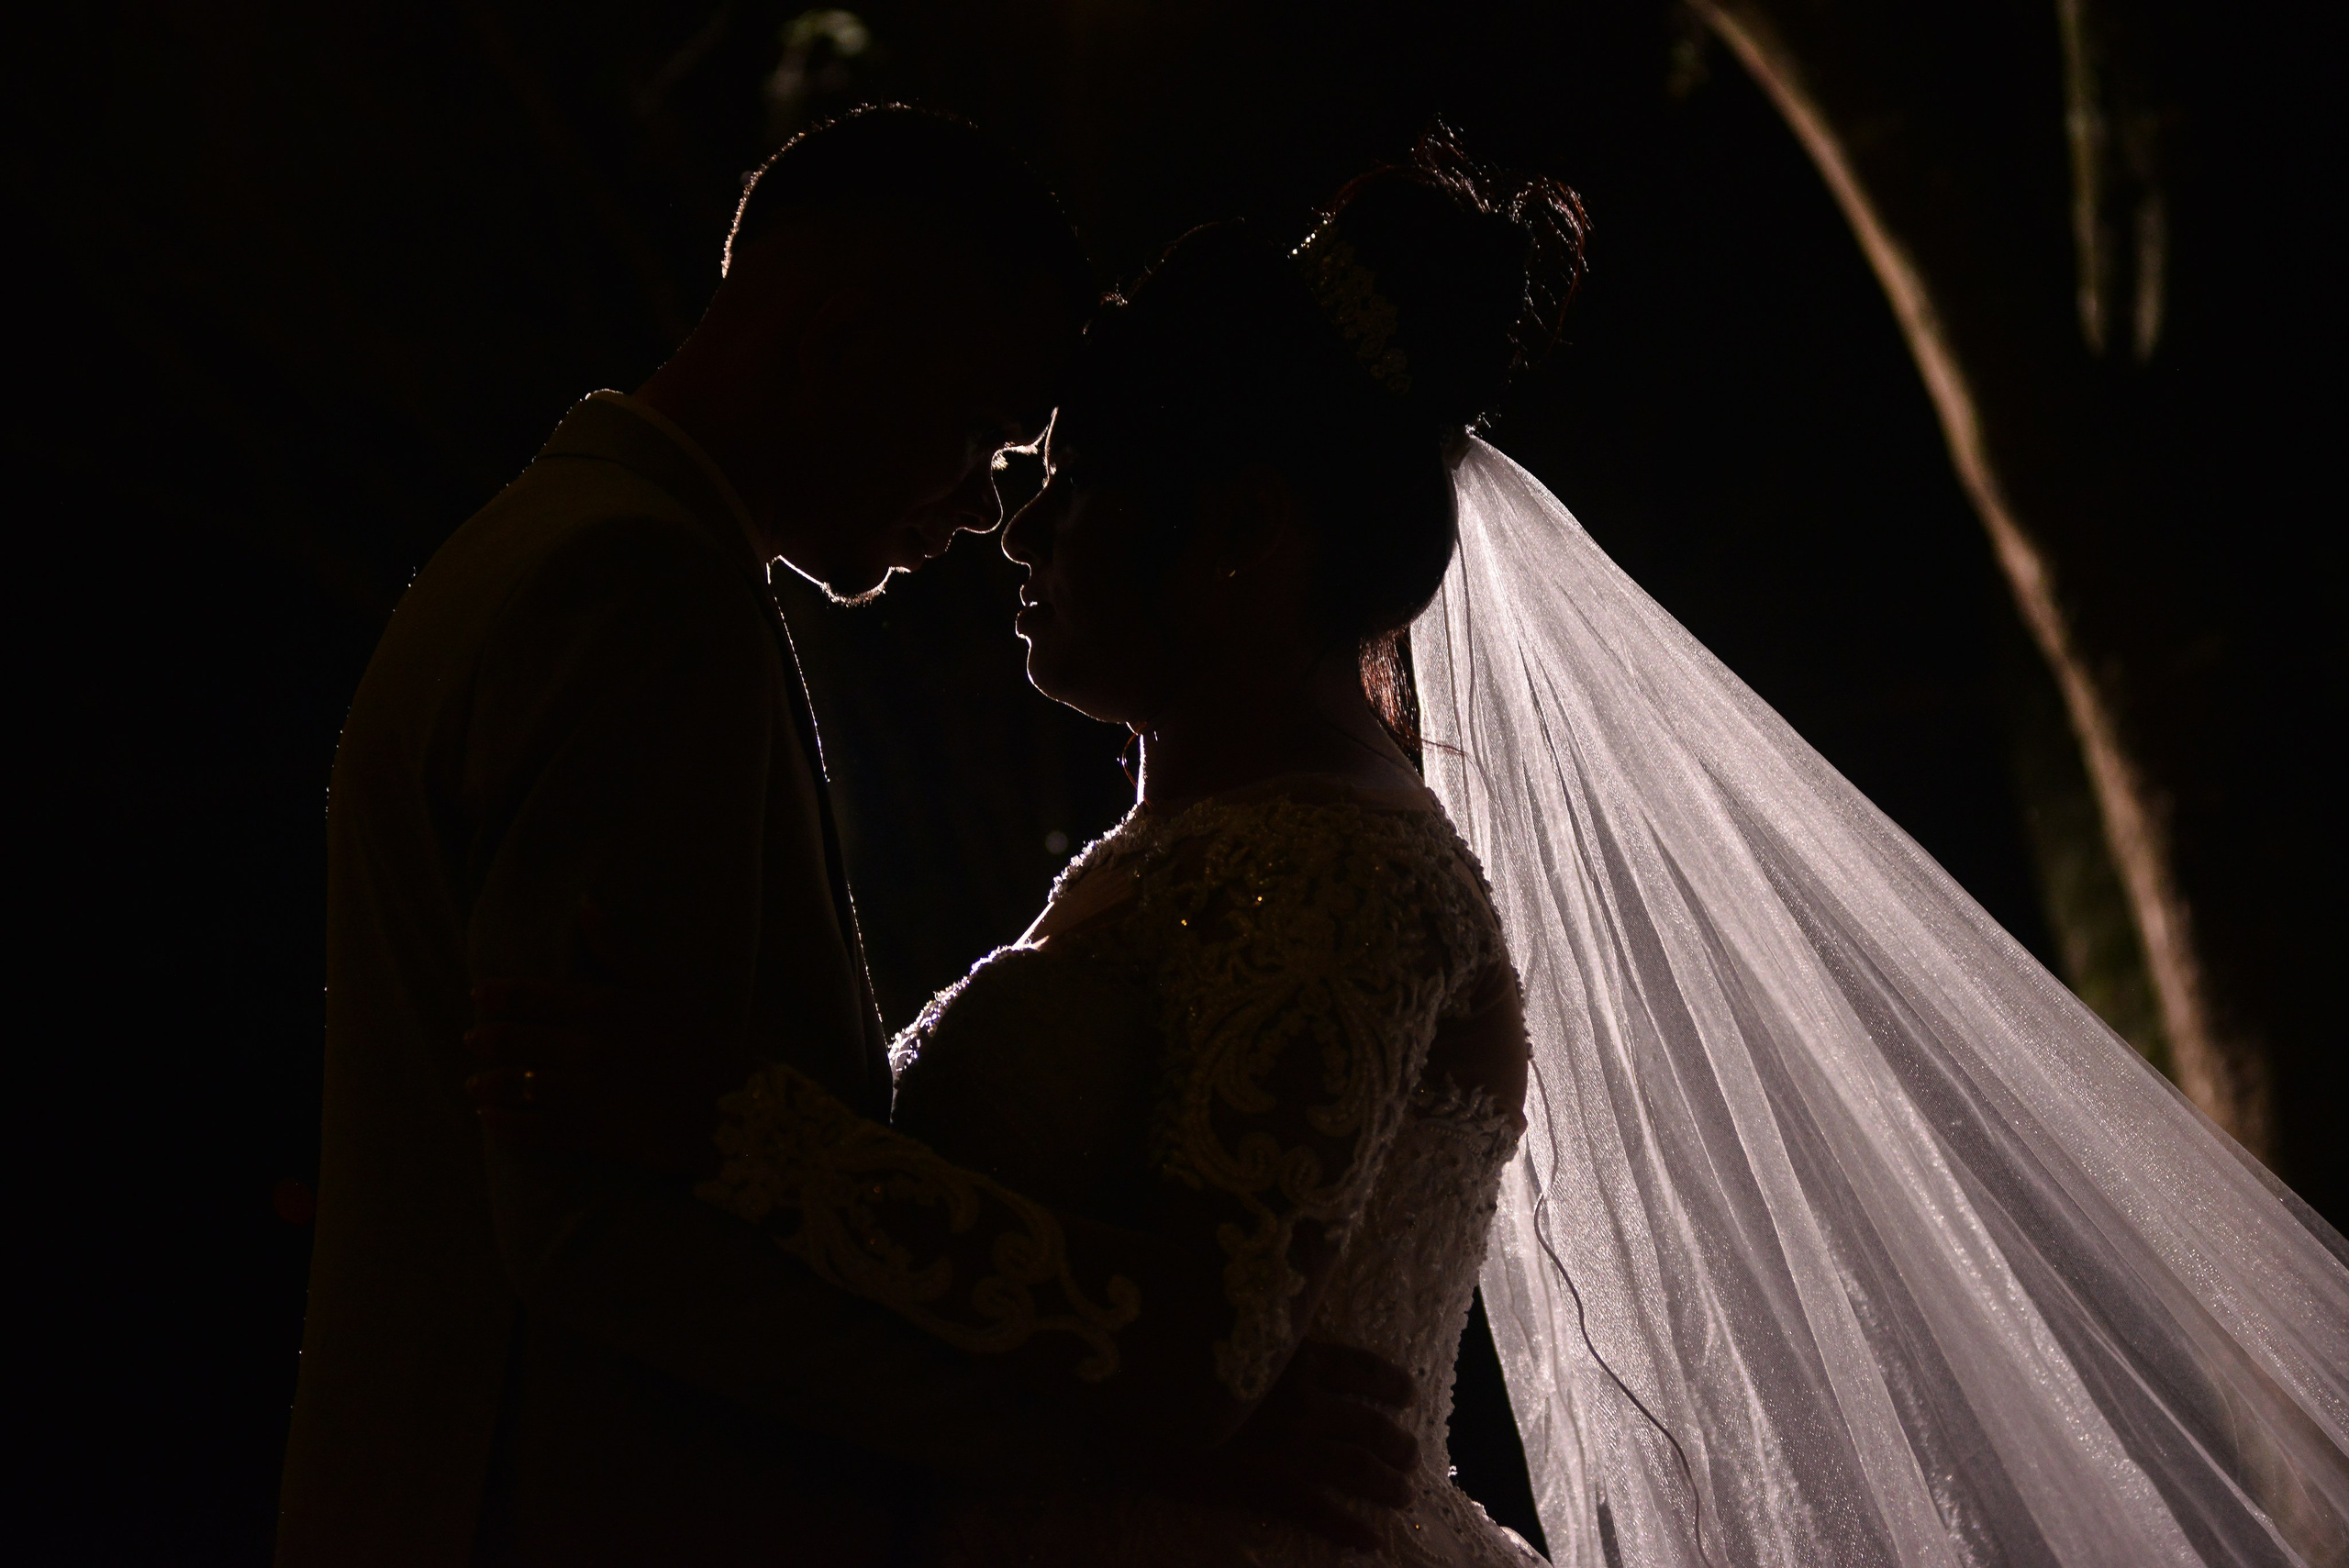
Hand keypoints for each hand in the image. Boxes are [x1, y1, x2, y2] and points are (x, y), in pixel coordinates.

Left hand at [464, 904, 749, 1177]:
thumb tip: (584, 907)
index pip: (531, 996)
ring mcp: (586, 1093)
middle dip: (486, 1039)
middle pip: (516, 1041)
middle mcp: (586, 1048)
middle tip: (471, 1039)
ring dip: (488, 1083)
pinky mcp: (591, 1132)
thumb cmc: (696, 1040)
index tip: (478, 995)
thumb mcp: (664, 984)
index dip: (498, 996)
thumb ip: (618, 947)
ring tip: (474, 1083)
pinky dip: (505, 1123)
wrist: (728, 1107)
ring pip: (518, 1085)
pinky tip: (488, 1118)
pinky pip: (534, 1128)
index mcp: (601, 1007)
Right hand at [1175, 1340, 1420, 1550]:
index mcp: (1295, 1354)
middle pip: (1367, 1424)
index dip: (1390, 1382)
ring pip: (1355, 1468)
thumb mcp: (1225, 1325)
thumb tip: (1282, 1340)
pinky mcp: (1263, 1482)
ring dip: (1386, 1484)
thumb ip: (1262, 1336)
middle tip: (1411, 1456)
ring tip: (1403, 1494)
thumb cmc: (1169, 1350)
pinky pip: (1318, 1510)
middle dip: (1396, 1443)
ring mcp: (1287, 1442)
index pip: (1360, 1367)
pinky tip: (1369, 1541)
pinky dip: (1349, 1528)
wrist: (1134, 1385)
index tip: (1409, 1392)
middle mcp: (1302, 1397)